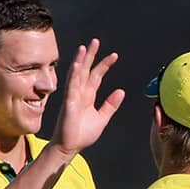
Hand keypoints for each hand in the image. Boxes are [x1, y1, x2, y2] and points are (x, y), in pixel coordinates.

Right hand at [51, 39, 125, 157]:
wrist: (70, 147)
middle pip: (86, 70)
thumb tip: (121, 91)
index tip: (114, 56)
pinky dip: (74, 76)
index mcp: (88, 96)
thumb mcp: (102, 118)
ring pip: (77, 75)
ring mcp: (73, 97)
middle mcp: (79, 93)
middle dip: (91, 56)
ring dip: (80, 61)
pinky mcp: (69, 104)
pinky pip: (71, 88)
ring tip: (84, 47)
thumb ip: (110, 105)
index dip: (104, 65)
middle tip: (96, 41)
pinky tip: (78, 66)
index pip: (96, 76)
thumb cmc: (82, 134)